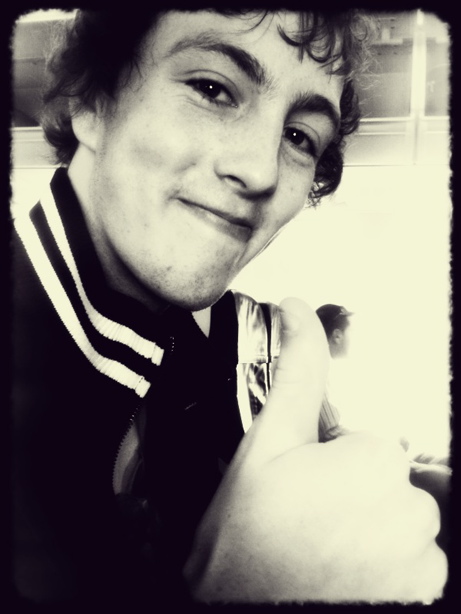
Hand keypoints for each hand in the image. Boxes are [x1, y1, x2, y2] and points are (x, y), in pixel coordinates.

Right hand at [183, 298, 446, 603]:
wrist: (239, 611)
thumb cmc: (247, 537)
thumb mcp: (267, 443)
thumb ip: (296, 371)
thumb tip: (298, 308)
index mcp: (375, 461)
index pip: (368, 444)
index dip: (331, 462)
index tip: (304, 485)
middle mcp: (411, 511)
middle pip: (388, 479)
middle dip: (352, 491)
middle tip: (307, 517)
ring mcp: (422, 559)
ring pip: (402, 517)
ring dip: (371, 527)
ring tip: (324, 547)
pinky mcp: (425, 594)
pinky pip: (416, 559)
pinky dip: (388, 563)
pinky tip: (346, 570)